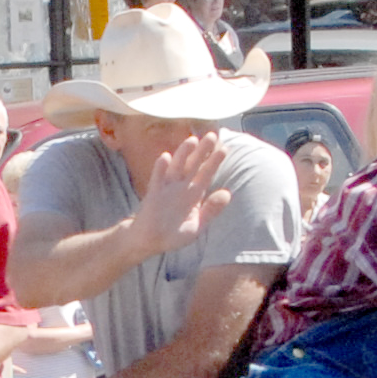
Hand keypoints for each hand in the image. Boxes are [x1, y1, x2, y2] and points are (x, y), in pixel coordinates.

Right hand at [132, 130, 233, 253]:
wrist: (149, 241)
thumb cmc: (174, 234)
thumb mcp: (197, 226)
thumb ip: (211, 210)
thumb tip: (227, 194)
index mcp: (193, 194)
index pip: (206, 174)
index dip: (214, 162)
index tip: (224, 148)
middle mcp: (181, 187)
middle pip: (193, 165)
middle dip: (202, 151)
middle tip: (212, 135)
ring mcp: (166, 189)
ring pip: (176, 168)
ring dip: (183, 154)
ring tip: (192, 140)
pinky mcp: (153, 195)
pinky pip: (157, 180)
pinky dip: (160, 169)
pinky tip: (165, 157)